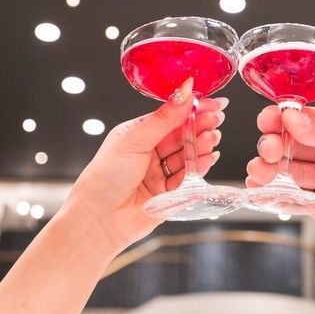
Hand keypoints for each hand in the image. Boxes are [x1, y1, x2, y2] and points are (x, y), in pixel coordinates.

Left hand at [65, 79, 226, 254]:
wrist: (96, 222)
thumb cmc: (104, 178)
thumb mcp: (135, 140)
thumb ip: (164, 118)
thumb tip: (185, 91)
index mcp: (138, 133)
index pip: (170, 115)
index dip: (191, 108)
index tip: (212, 101)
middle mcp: (150, 151)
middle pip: (182, 134)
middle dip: (201, 125)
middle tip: (217, 118)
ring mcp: (159, 172)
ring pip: (187, 154)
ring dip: (201, 144)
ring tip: (212, 137)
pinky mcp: (168, 192)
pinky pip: (188, 176)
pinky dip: (200, 165)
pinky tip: (209, 156)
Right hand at [247, 105, 314, 290]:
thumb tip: (294, 117)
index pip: (299, 119)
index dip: (281, 118)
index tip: (269, 120)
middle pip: (286, 145)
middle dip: (272, 144)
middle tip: (270, 149)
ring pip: (285, 172)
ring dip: (268, 170)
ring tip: (261, 171)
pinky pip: (294, 200)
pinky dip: (277, 197)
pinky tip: (266, 193)